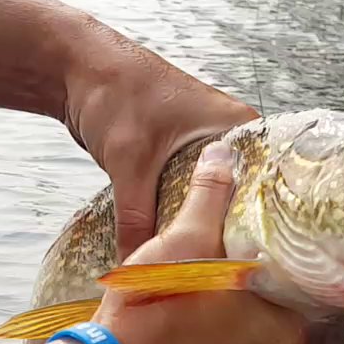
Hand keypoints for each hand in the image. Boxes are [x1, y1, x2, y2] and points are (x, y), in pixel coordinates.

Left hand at [61, 25, 258, 259]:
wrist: (78, 69)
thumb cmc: (115, 91)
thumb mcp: (130, 162)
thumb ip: (136, 218)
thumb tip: (136, 265)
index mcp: (240, 127)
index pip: (266, 185)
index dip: (258, 225)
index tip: (250, 260)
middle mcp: (231, 139)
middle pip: (239, 199)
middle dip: (225, 233)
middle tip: (221, 273)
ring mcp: (206, 150)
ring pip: (211, 201)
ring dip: (199, 227)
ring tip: (200, 265)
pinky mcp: (181, 160)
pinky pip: (189, 197)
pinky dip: (180, 215)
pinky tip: (178, 244)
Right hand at [91, 142, 305, 343]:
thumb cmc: (155, 309)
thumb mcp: (186, 240)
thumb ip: (211, 193)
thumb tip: (225, 149)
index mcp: (293, 328)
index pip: (314, 269)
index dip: (296, 233)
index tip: (288, 205)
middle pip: (288, 285)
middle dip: (271, 251)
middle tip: (263, 210)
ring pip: (265, 303)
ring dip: (251, 273)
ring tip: (238, 232)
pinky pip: (245, 321)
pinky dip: (235, 296)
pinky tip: (220, 268)